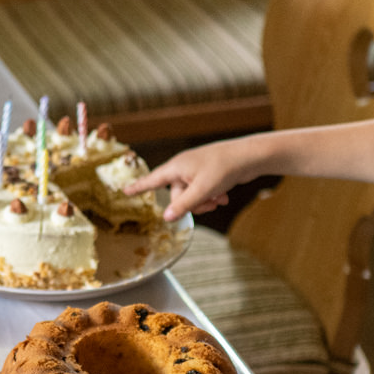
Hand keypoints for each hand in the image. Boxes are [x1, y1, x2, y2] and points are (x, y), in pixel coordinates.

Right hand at [123, 140, 256, 221]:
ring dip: (204, 202)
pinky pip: (202, 191)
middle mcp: (183, 168)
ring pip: (191, 195)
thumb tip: (166, 217)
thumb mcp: (202, 190)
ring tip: (219, 199)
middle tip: (210, 203)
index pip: (152, 179)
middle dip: (192, 204)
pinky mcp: (207, 174)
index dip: (138, 187)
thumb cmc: (224, 168)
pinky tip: (224, 196)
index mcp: (176, 167)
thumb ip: (183, 205)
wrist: (249, 156)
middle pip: (176, 195)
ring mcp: (195, 171)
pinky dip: (211, 196)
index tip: (124, 191)